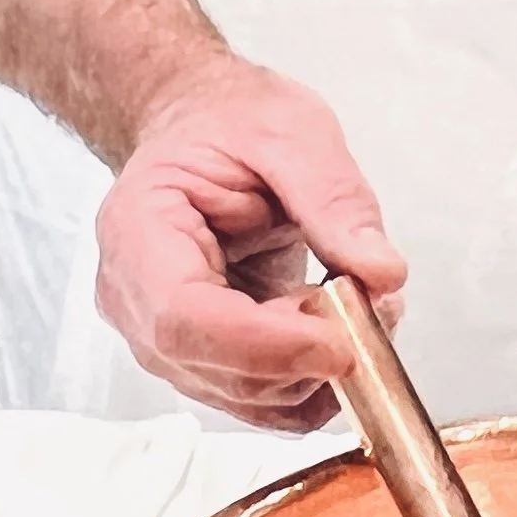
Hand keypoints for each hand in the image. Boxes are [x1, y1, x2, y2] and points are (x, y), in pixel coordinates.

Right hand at [93, 56, 406, 430]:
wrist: (199, 126)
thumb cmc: (227, 120)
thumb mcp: (292, 132)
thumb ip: (335, 200)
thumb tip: (381, 273)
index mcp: (139, 230)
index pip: (184, 318)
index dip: (264, 345)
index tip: (338, 343)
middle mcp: (135, 299)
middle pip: (212, 367)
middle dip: (302, 357)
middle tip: (371, 311)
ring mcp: (161, 336)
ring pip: (240, 395)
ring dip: (312, 371)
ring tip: (359, 302)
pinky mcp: (200, 356)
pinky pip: (256, 396)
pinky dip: (308, 381)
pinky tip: (337, 328)